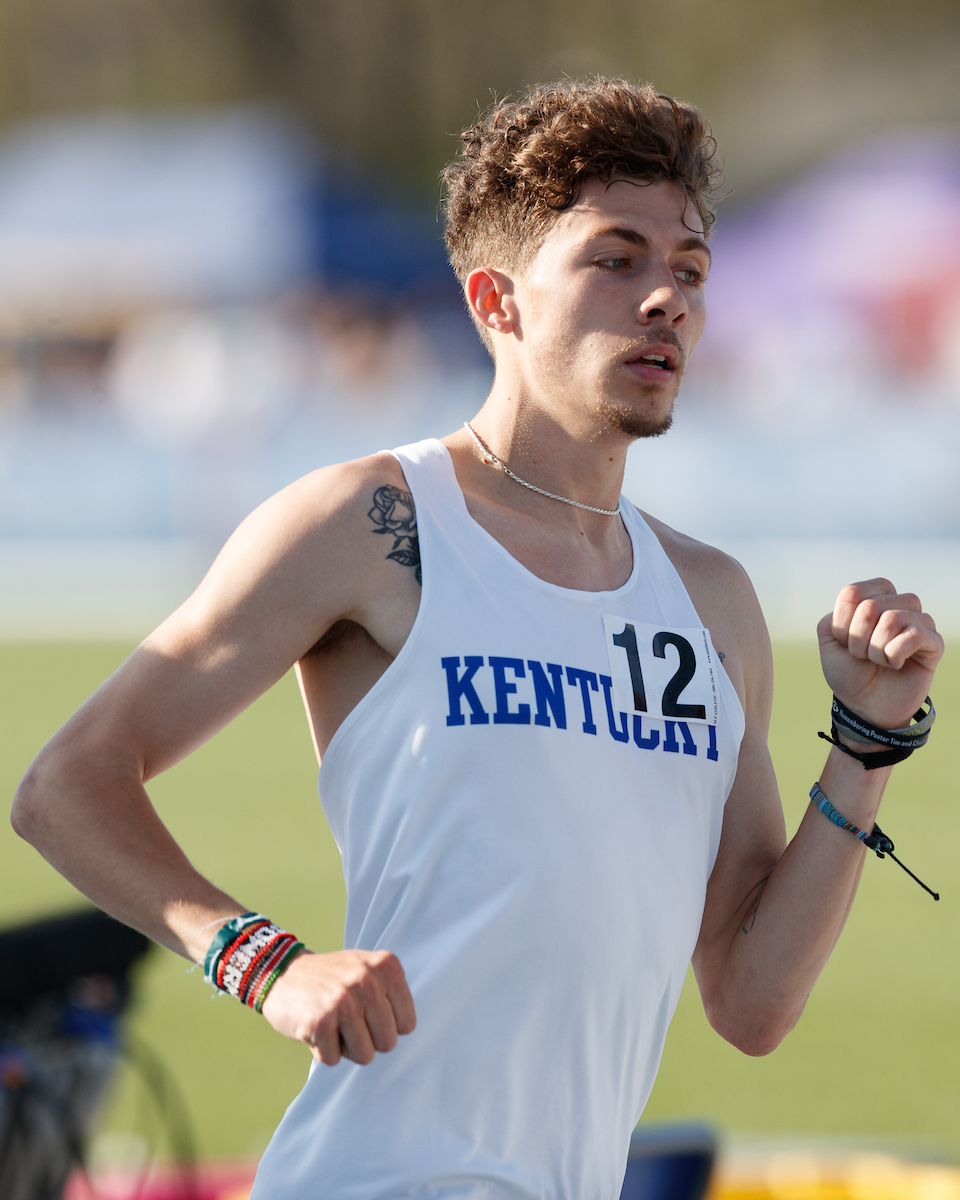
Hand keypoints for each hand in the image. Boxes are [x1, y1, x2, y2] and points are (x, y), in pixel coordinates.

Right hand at [260, 948, 415, 1065]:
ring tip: (332, 1022)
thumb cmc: (332, 979)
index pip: (407, 1025)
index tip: (368, 1012)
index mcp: (387, 966)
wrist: (282, 972)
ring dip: (346, 1047)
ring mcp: (344, 1001)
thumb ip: (393, 994)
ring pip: (365, 1056)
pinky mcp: (320, 1022)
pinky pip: (334, 1059)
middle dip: (367, 1040)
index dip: (386, 1027)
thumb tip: (407, 1032)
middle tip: (347, 1020)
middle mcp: (368, 980)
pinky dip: (323, 1050)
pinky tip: (315, 1026)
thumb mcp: (368, 970)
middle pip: (387, 1044)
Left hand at [817, 578, 942, 729]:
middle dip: (857, 639)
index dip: (842, 624)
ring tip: (878, 661)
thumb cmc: (849, 671)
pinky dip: (894, 654)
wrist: (865, 706)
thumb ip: (834, 614)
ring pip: (892, 618)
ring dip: (875, 648)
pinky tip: (895, 664)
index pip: (853, 593)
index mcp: (874, 597)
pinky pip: (915, 635)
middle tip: (862, 656)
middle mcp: (899, 604)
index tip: (845, 642)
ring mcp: (919, 622)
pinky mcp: (934, 643)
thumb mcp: (828, 640)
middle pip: (870, 606)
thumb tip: (861, 606)